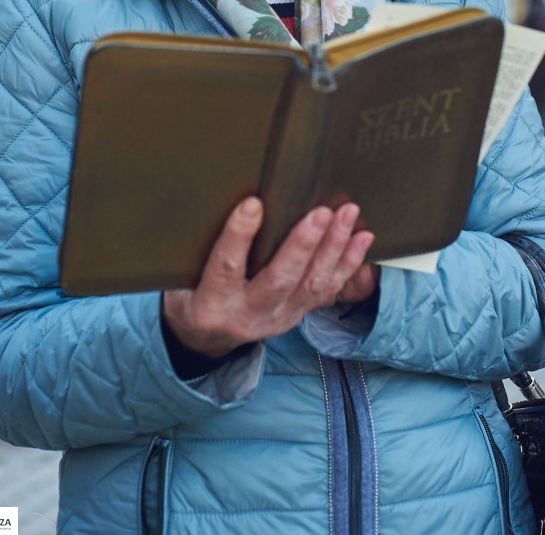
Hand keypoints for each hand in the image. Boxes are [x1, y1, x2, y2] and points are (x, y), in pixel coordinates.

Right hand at [163, 197, 376, 356]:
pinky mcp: (297, 316)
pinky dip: (348, 264)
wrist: (204, 340)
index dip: (238, 236)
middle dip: (302, 245)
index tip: (252, 204)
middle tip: (320, 213)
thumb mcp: (182, 277)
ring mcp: (277, 319)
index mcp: (211, 305)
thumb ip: (201, 249)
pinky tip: (362, 239)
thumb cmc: (191, 295)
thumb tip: (221, 203)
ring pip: (311, 286)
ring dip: (332, 248)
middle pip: (279, 281)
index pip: (225, 268)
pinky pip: (328, 291)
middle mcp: (247, 316)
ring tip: (345, 215)